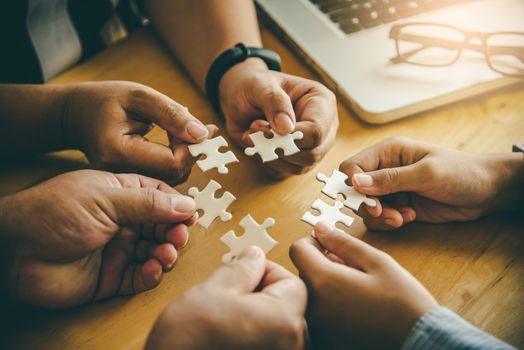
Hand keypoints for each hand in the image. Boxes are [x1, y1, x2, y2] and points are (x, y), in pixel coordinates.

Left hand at [0, 170, 196, 308]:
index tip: (191, 215)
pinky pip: (140, 277)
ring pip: (155, 252)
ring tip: (166, 253)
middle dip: (174, 231)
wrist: (16, 250)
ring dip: (166, 252)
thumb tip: (187, 204)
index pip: (160, 197)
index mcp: (121, 195)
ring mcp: (118, 249)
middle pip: (162, 226)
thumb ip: (148, 203)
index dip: (178, 207)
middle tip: (178, 237)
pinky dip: (152, 274)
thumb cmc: (55, 212)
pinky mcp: (112, 277)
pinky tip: (153, 269)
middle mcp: (123, 221)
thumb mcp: (106, 198)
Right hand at [61, 81, 217, 183]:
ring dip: (186, 156)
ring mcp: (125, 183)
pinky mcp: (132, 183)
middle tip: (194, 127)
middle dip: (192, 152)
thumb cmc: (105, 100)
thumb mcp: (139, 96)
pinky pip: (164, 177)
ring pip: (173, 179)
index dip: (192, 148)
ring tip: (180, 129)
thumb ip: (171, 114)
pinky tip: (174, 140)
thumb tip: (203, 134)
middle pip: (175, 175)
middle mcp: (121, 176)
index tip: (198, 128)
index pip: (172, 163)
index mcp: (118, 153)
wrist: (75, 116)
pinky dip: (176, 160)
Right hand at [146, 246, 306, 349]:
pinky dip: (254, 338)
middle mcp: (290, 346)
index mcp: (284, 322)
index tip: (246, 270)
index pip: (293, 283)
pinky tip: (228, 338)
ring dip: (257, 317)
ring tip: (225, 318)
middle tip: (230, 293)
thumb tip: (254, 257)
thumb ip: (241, 269)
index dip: (267, 271)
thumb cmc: (186, 344)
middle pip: (288, 307)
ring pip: (277, 329)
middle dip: (262, 294)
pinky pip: (269, 346)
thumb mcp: (211, 291)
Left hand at [219, 59, 338, 177]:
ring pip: (299, 167)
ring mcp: (310, 146)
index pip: (318, 130)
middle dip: (280, 147)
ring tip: (253, 133)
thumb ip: (275, 102)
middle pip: (312, 154)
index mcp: (321, 103)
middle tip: (257, 128)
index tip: (269, 128)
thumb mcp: (261, 85)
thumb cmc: (254, 85)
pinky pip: (282, 172)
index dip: (293, 136)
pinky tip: (255, 143)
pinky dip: (263, 161)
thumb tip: (287, 128)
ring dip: (270, 155)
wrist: (239, 96)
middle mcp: (322, 127)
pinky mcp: (293, 160)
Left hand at [290, 222, 437, 348]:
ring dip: (327, 283)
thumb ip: (343, 242)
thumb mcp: (377, 262)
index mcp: (322, 282)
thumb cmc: (404, 304)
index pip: (298, 249)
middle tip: (354, 269)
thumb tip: (320, 228)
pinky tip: (355, 307)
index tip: (335, 247)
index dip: (316, 242)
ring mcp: (317, 325)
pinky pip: (318, 311)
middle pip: (303, 270)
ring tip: (357, 289)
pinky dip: (330, 304)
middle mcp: (312, 306)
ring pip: (310, 290)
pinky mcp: (324, 337)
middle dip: (323, 263)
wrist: (420, 344)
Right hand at [339, 137, 523, 229]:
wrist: (489, 191)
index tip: (370, 203)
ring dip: (381, 216)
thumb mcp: (426, 174)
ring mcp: (392, 188)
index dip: (353, 186)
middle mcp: (385, 169)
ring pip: (367, 206)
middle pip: (356, 190)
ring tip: (404, 218)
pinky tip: (410, 217)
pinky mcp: (400, 205)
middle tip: (390, 215)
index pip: (353, 167)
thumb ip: (390, 179)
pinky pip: (381, 217)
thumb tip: (355, 182)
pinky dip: (390, 221)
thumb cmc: (462, 172)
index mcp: (388, 152)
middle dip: (370, 206)